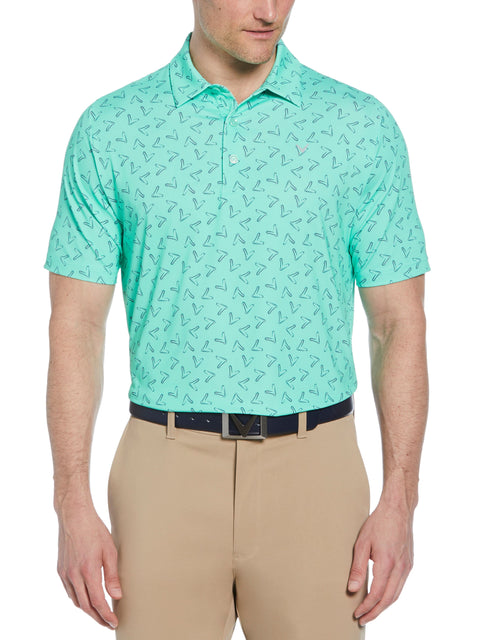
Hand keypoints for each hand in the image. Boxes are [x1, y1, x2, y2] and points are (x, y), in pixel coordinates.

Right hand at [56, 500, 121, 628]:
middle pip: (86, 606)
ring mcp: (65, 573)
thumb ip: (112, 575)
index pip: (97, 602)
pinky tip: (86, 598)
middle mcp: (74, 575)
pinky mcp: (60, 570)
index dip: (106, 615)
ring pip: (76, 600)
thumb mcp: (110, 550)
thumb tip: (117, 596)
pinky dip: (78, 599)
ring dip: (88, 610)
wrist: (74, 516)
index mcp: (88, 570)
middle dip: (98, 618)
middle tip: (108, 623)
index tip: (114, 622)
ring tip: (99, 614)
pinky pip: (69, 591)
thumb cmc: (94, 530)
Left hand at [346, 499, 413, 625]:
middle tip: (363, 619)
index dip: (366, 607)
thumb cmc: (378, 523)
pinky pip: (401, 585)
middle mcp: (400, 568)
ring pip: (396, 594)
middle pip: (388, 599)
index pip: (376, 594)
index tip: (357, 614)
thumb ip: (357, 567)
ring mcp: (407, 566)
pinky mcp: (409, 563)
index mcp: (387, 564)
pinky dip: (391, 595)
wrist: (398, 509)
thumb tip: (352, 589)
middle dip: (375, 612)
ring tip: (371, 612)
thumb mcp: (362, 543)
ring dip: (383, 606)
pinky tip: (382, 596)